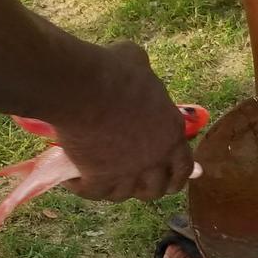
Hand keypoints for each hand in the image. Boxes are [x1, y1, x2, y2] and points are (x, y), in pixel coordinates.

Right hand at [51, 42, 195, 201]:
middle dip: (150, 188)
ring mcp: (128, 173)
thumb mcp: (138, 62)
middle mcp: (155, 159)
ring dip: (118, 191)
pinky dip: (83, 189)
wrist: (82, 87)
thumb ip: (143, 75)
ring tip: (106, 184)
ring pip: (126, 195)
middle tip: (138, 185)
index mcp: (171, 134)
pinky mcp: (100, 178)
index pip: (184, 166)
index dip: (178, 175)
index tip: (172, 179)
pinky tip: (73, 181)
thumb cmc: (113, 70)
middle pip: (157, 188)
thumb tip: (135, 66)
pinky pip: (93, 193)